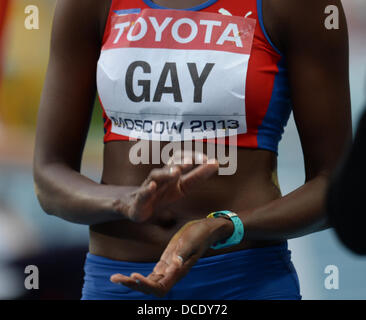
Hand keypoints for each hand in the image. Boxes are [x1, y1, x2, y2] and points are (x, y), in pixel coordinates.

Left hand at [110, 217, 232, 296]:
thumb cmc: (200, 234)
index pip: (159, 287)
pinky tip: (127, 275)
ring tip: (115, 278)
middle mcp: (172, 274)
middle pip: (150, 288)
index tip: (134, 277)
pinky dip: (138, 277)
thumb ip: (183, 253)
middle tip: (115, 278)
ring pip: (148, 283)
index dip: (146, 285)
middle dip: (132, 285)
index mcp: (178, 271)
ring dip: (131, 282)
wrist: (206, 229)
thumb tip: (174, 265)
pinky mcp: (166, 263)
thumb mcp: (191, 241)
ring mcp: (168, 269)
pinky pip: (150, 276)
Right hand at [121, 151, 218, 221]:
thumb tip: (215, 163)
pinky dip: (147, 190)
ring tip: (176, 172)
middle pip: (170, 166)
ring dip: (166, 173)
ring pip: (155, 176)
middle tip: (191, 162)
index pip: (182, 159)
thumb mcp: (181, 188)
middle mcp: (161, 178)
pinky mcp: (140, 200)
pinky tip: (151, 187)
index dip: (195, 158)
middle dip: (180, 163)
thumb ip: (196, 177)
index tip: (210, 160)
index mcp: (172, 175)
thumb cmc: (161, 195)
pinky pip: (142, 193)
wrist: (135, 206)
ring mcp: (149, 187)